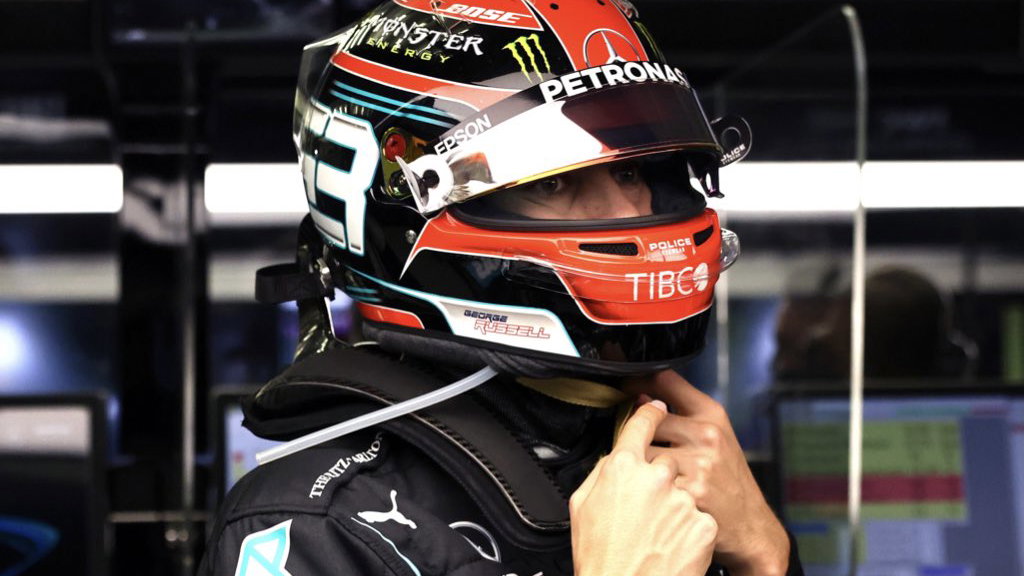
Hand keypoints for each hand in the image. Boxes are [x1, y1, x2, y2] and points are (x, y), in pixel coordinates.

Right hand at [570, 400, 717, 575]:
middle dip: (659, 474)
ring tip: (657, 530)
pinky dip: (689, 527)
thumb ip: (601, 472)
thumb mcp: (583, 508)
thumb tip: (614, 456)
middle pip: (664, 457)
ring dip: (674, 503)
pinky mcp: (703, 522)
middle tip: (646, 503)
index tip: (655, 407)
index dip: (650, 411)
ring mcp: (683, 499)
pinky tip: (672, 542)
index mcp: (623, 468)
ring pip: (682, 488)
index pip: (643, 421)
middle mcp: (656, 477)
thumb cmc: (603, 557)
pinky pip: (698, 514)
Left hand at [628, 371, 789, 575]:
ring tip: (642, 477)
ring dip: (635, 465)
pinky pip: (647, 482)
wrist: (751, 526)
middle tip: (635, 451)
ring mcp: (698, 463)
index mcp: (711, 414)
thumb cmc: (727, 479)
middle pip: (645, 421)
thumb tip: (638, 397)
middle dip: (636, 436)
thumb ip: (681, 412)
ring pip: (641, 453)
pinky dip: (642, 489)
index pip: (664, 381)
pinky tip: (649, 496)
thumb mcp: (715, 435)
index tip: (623, 390)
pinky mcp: (688, 493)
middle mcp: (706, 434)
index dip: (637, 382)